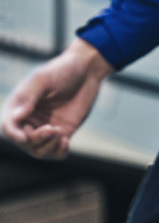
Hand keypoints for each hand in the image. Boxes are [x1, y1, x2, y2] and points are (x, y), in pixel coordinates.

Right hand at [0, 38, 112, 159]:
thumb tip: (16, 117)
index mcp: (19, 106)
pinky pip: (56, 153)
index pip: (8, 126)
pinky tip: (66, 141)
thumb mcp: (42, 79)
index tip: (24, 137)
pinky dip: (59, 152)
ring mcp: (46, 128)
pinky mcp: (63, 133)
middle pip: (23, 142)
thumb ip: (28, 98)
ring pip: (38, 151)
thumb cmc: (61, 70)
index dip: (13, 134)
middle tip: (52, 129)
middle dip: (36, 139)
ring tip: (60, 133)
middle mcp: (30, 119)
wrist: (86, 72)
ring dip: (48, 147)